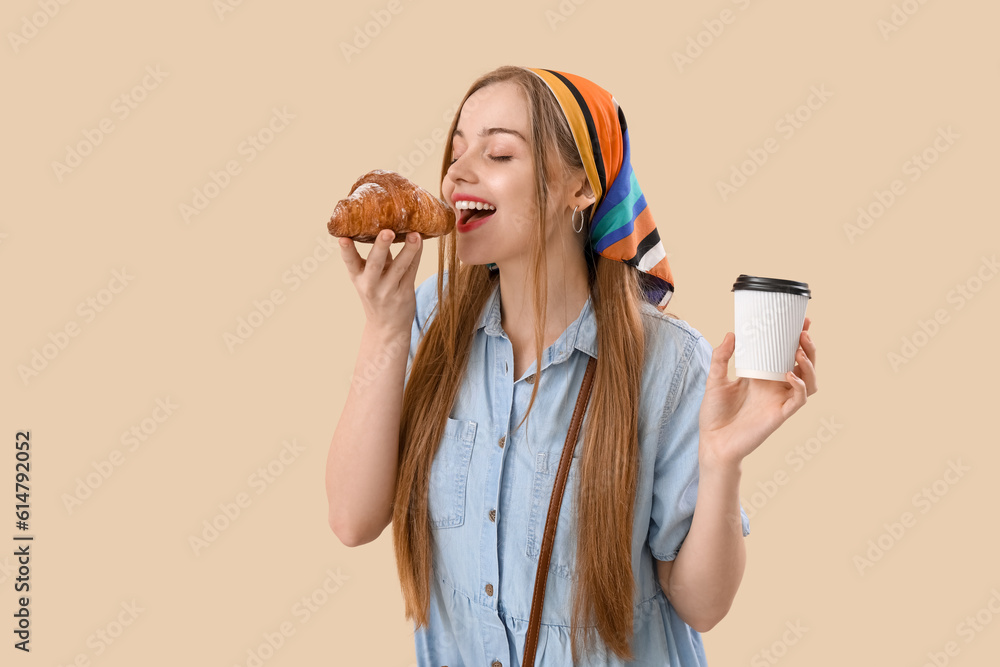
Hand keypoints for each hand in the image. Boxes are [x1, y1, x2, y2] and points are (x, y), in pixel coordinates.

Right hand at [338, 229, 422, 333]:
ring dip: (408, 250)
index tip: (343, 238)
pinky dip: (416, 256)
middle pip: (375, 264)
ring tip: (415, 235)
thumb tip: (386, 226)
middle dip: (381, 247)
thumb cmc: (378, 294)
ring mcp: (388, 290)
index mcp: (358, 277)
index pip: (350, 262)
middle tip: (387, 231)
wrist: (387, 327)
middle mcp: (371, 285)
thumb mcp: (369, 277)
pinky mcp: (404, 294)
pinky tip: (420, 243)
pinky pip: (412, 271)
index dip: (346, 250)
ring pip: (399, 267)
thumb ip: (377, 256)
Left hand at [698, 317, 817, 468]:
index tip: (801, 321)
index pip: (786, 353)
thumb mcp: (715, 379)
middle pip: (804, 364)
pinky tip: (789, 375)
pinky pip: (799, 399)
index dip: (797, 338)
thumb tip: (732, 334)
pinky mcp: (779, 415)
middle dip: (809, 347)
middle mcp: (775, 387)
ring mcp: (779, 400)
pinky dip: (799, 386)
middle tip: (803, 333)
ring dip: (810, 365)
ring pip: (809, 381)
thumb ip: (721, 357)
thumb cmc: (714, 414)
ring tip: (800, 351)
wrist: (712, 441)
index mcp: (763, 376)